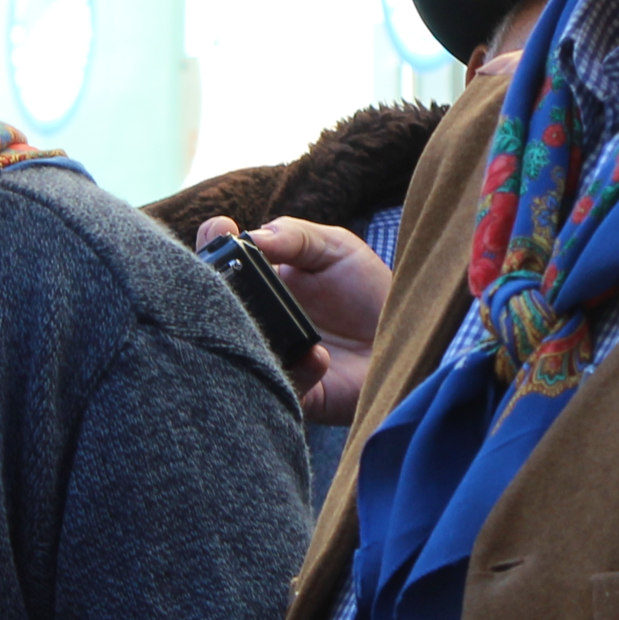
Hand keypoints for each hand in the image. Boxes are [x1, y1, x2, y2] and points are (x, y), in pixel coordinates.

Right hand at [196, 214, 391, 425]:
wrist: (409, 339)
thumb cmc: (369, 291)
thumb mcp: (334, 247)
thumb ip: (293, 235)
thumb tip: (251, 237)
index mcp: (262, 280)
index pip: (220, 261)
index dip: (211, 243)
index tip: (220, 228)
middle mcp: (257, 318)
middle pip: (213, 305)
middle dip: (209, 285)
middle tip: (218, 271)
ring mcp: (271, 355)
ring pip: (233, 349)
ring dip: (243, 330)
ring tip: (261, 315)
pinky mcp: (294, 391)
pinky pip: (280, 383)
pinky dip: (298, 369)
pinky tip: (320, 356)